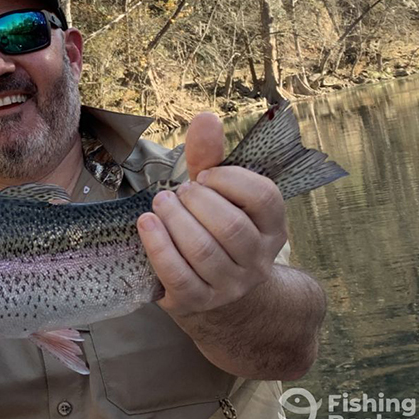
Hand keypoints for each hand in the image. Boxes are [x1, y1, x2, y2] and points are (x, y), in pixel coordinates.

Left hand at [137, 112, 287, 316]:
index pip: (264, 198)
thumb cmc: (211, 228)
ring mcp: (229, 285)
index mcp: (271, 227)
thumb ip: (211, 156)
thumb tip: (206, 117)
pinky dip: (158, 246)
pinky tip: (146, 224)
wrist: (212, 289)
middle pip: (229, 226)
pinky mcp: (197, 301)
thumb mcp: (216, 193)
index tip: (205, 175)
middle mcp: (257, 259)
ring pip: (202, 250)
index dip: (230, 180)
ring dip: (174, 220)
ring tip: (160, 204)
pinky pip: (177, 275)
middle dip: (196, 201)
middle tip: (176, 192)